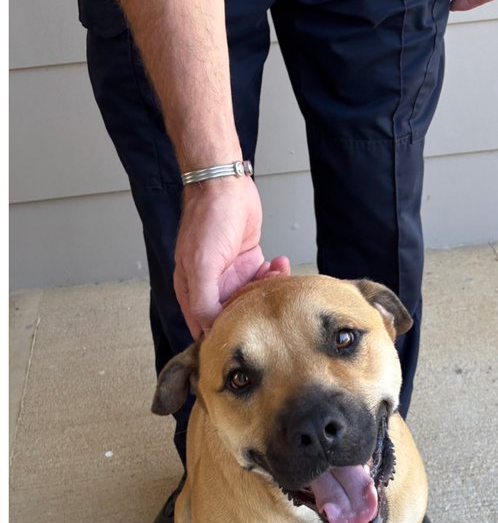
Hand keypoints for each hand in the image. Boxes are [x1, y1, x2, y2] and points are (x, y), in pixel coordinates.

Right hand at [173, 175, 289, 337]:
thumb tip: (209, 328)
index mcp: (192, 291)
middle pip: (235, 315)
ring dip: (269, 291)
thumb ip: (202, 299)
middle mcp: (212, 286)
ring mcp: (232, 275)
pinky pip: (266, 279)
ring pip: (254, 299)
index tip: (245, 336)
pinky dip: (276, 275)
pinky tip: (278, 263)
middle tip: (268, 301)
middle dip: (255, 311)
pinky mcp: (250, 263)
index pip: (205, 327)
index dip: (223, 335)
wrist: (225, 186)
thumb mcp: (201, 264)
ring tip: (275, 276)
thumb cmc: (208, 219)